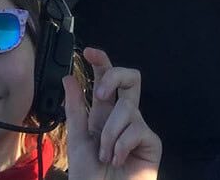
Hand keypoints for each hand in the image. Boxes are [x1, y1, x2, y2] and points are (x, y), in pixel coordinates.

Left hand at [63, 48, 161, 179]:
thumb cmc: (90, 175)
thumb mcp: (77, 139)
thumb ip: (75, 108)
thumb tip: (68, 78)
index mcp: (104, 113)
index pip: (107, 80)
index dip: (102, 62)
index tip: (90, 52)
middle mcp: (123, 117)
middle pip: (130, 78)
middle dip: (115, 78)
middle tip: (101, 94)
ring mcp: (139, 128)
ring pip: (127, 108)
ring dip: (109, 134)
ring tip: (105, 156)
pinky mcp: (151, 142)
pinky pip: (137, 129)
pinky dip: (121, 146)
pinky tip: (117, 161)